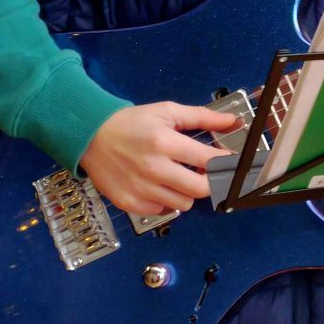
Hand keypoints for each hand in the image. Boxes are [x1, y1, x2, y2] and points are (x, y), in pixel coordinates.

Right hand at [79, 102, 242, 215]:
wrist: (90, 136)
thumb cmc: (132, 122)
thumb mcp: (167, 111)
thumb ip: (203, 117)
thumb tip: (233, 122)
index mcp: (164, 142)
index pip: (208, 161)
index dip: (225, 163)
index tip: (229, 162)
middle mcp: (153, 168)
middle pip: (200, 189)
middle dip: (210, 182)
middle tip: (205, 173)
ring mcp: (140, 189)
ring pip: (184, 204)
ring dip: (188, 192)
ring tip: (179, 177)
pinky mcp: (129, 203)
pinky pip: (163, 211)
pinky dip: (167, 202)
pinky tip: (161, 186)